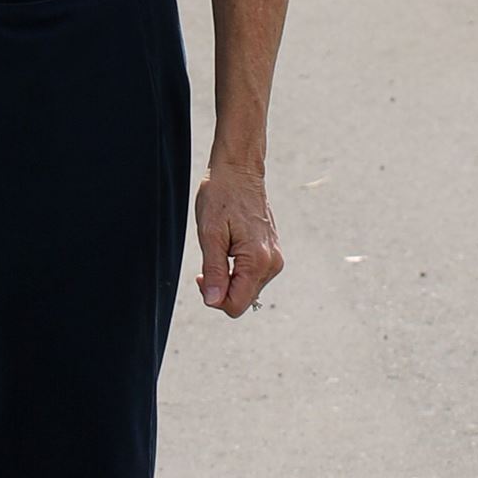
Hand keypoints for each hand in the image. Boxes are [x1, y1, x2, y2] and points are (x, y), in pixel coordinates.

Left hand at [195, 160, 282, 316]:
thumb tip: (213, 301)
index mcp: (257, 260)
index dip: (214, 298)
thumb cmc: (221, 196)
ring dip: (229, 279)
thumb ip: (214, 270)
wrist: (240, 171)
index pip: (236, 305)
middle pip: (242, 300)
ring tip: (220, 249)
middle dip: (221, 289)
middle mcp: (272, 264)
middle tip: (208, 262)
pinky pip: (253, 276)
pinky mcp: (273, 253)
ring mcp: (275, 259)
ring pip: (247, 290)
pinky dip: (237, 270)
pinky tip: (230, 247)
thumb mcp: (210, 234)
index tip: (202, 275)